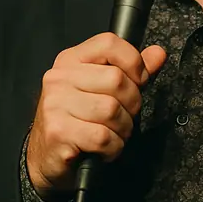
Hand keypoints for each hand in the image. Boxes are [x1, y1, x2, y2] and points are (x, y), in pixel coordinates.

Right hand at [25, 32, 166, 194]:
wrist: (44, 157)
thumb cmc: (76, 121)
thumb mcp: (101, 89)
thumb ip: (130, 71)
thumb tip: (158, 54)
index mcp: (71, 60)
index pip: (108, 43)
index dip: (133, 62)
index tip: (139, 80)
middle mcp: (59, 78)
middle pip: (116, 79)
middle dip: (132, 103)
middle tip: (124, 116)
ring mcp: (56, 104)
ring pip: (112, 110)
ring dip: (123, 129)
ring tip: (114, 133)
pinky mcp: (58, 131)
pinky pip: (103, 137)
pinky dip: (113, 147)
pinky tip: (104, 148)